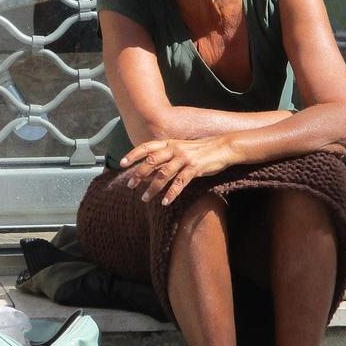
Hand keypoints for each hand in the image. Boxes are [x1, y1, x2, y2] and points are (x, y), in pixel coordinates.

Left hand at [120, 136, 237, 204]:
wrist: (223, 147)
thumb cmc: (199, 151)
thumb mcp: (180, 149)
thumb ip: (165, 158)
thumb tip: (147, 172)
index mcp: (169, 143)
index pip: (147, 147)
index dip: (133, 154)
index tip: (122, 164)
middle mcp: (174, 149)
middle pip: (152, 161)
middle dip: (139, 174)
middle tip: (130, 186)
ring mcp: (184, 158)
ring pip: (163, 174)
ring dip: (153, 188)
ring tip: (145, 198)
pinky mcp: (195, 168)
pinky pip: (180, 182)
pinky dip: (171, 193)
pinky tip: (165, 202)